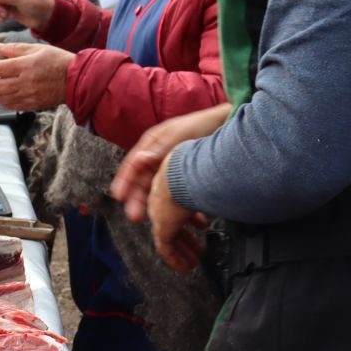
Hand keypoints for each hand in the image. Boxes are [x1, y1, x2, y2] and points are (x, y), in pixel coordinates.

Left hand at [0, 42, 71, 110]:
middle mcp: (26, 82)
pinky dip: (0, 102)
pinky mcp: (32, 104)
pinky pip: (12, 105)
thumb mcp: (36, 48)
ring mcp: (29, 95)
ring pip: (2, 98)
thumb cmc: (58, 61)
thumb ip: (14, 48)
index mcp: (26, 66)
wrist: (76, 79)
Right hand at [110, 103, 232, 221]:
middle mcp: (159, 158)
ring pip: (161, 194)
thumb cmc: (204, 124)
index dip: (124, 182)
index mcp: (152, 145)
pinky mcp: (189, 178)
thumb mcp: (179, 134)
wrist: (231, 124)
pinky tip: (195, 222)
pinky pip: (181, 198)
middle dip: (139, 201)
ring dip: (161, 210)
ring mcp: (172, 168)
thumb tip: (139, 159)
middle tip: (136, 217)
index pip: (132, 166)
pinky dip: (185, 211)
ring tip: (163, 225)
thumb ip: (159, 148)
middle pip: (144, 183)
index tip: (119, 197)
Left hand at [148, 159, 206, 272]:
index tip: (201, 227)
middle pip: (173, 224)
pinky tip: (184, 267)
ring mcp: (160, 213)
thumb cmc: (201, 170)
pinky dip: (175, 259)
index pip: (180, 206)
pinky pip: (165, 248)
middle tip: (197, 249)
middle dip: (187, 239)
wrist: (186, 173)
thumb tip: (237, 191)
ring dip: (183, 251)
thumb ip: (217, 189)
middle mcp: (163, 200)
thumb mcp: (210, 180)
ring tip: (192, 261)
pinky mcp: (162, 227)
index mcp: (174, 185)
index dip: (192, 219)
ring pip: (169, 237)